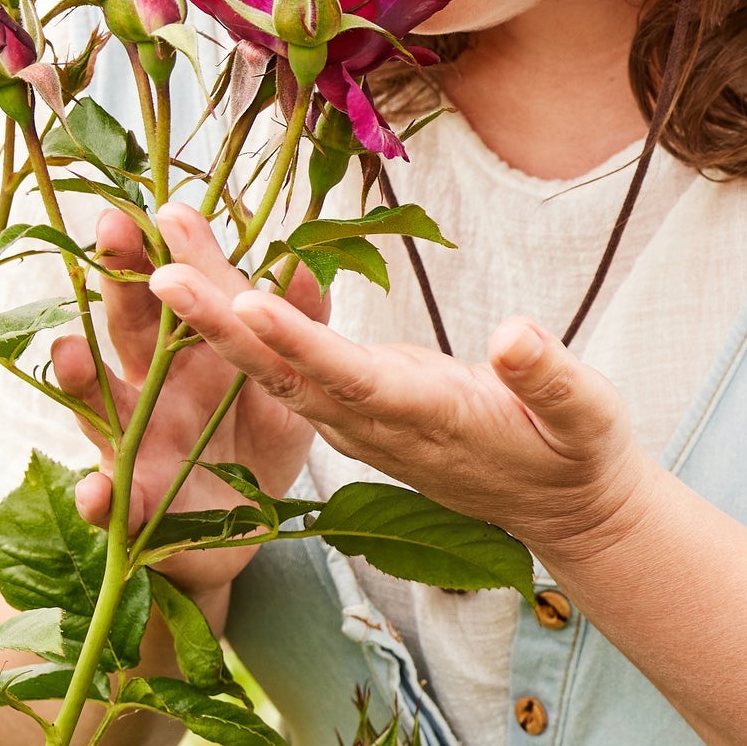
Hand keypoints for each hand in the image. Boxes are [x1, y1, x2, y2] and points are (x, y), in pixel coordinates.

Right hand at [48, 206, 320, 608]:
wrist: (244, 532)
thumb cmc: (254, 444)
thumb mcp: (286, 385)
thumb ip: (294, 328)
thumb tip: (306, 265)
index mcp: (186, 351)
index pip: (169, 289)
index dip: (164, 248)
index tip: (160, 204)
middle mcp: (148, 388)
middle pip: (125, 328)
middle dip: (115, 281)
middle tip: (109, 233)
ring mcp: (133, 444)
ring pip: (98, 408)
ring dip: (81, 381)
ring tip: (71, 353)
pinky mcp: (135, 506)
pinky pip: (109, 502)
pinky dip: (100, 498)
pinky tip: (97, 491)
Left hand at [144, 199, 651, 563]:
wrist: (557, 505)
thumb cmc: (575, 453)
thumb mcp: (586, 418)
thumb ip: (551, 378)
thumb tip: (517, 335)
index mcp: (427, 421)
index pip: (351, 382)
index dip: (298, 344)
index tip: (246, 301)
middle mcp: (374, 425)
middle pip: (283, 373)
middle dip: (219, 320)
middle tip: (159, 264)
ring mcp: (354, 420)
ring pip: (269, 365)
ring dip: (214, 307)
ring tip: (165, 239)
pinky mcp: (350, 405)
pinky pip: (280, 362)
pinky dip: (236, 317)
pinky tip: (203, 268)